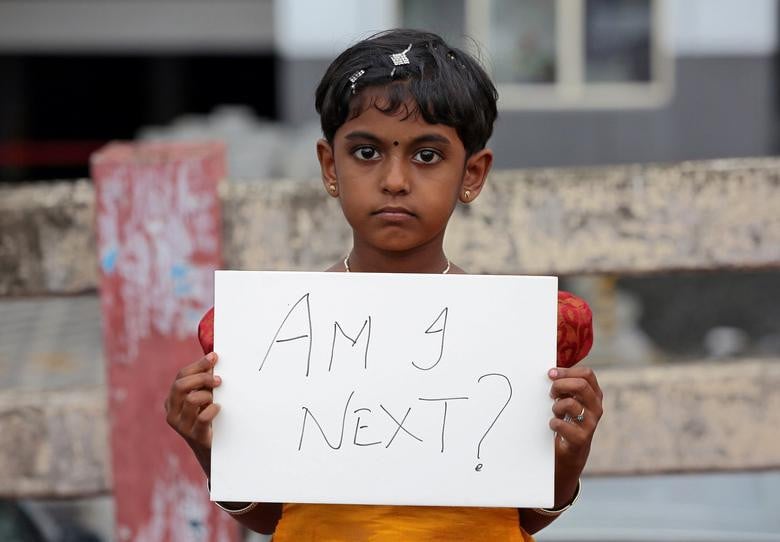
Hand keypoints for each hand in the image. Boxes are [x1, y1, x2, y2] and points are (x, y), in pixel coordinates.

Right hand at [164, 352, 221, 473]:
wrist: (211, 450)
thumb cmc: (209, 418)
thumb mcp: (204, 397)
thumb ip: (205, 380)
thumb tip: (213, 357)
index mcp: (173, 399)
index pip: (181, 376)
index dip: (198, 365)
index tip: (214, 357)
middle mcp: (172, 412)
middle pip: (181, 385)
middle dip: (202, 378)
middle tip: (218, 380)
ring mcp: (181, 426)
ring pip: (191, 399)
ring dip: (207, 395)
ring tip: (216, 399)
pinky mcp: (195, 436)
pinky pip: (202, 417)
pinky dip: (213, 409)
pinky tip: (219, 408)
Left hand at [548, 366, 602, 496]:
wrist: (570, 454)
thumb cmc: (567, 421)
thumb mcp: (569, 401)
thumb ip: (565, 386)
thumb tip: (551, 371)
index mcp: (594, 395)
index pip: (587, 374)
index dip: (567, 371)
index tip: (551, 374)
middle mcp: (596, 408)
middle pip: (581, 385)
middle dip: (560, 385)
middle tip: (551, 393)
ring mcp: (590, 424)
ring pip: (570, 404)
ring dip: (556, 406)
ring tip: (554, 413)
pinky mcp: (581, 439)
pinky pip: (561, 424)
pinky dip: (553, 423)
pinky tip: (553, 426)